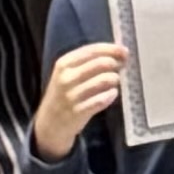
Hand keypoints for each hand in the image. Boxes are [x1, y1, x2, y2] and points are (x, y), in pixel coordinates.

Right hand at [32, 41, 126, 157]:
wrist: (49, 123)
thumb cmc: (64, 94)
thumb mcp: (69, 74)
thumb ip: (90, 62)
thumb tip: (121, 52)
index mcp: (64, 64)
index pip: (93, 50)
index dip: (113, 49)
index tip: (125, 52)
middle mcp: (66, 78)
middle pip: (102, 63)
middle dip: (116, 64)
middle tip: (120, 69)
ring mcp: (71, 95)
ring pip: (105, 79)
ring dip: (115, 80)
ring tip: (113, 83)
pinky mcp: (78, 111)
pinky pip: (103, 99)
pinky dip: (111, 95)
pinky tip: (110, 95)